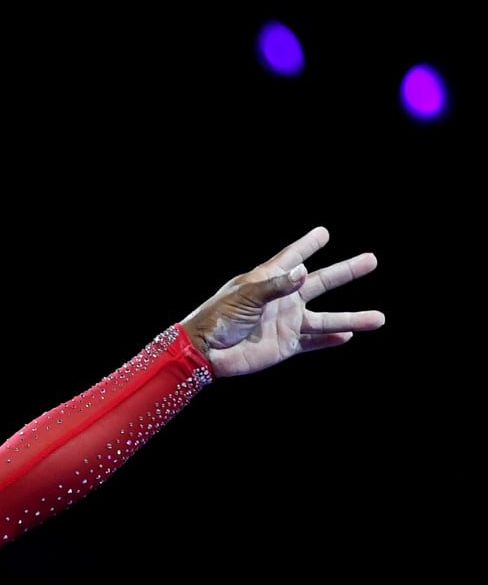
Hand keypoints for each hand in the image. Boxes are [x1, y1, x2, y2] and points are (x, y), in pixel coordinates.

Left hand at [180, 225, 383, 378]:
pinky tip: (348, 336)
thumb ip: (275, 286)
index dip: (308, 245)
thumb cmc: (219, 317)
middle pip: (321, 282)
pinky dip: (330, 340)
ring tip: (379, 318)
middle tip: (371, 259)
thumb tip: (304, 272)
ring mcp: (286, 322)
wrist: (206, 351)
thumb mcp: (246, 296)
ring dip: (352, 318)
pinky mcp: (285, 345)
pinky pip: (313, 341)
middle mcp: (283, 299)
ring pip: (327, 319)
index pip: (293, 257)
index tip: (324, 232)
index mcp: (269, 280)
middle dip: (346, 271)